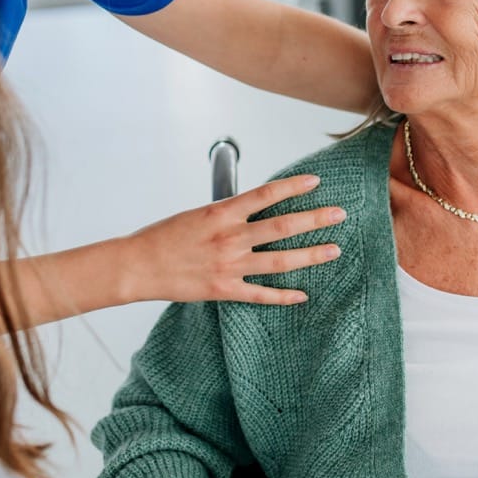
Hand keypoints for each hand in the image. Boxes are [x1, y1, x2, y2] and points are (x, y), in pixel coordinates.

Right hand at [122, 174, 345, 305]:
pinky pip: (261, 294)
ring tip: (334, 250)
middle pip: (283, 227)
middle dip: (315, 220)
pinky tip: (302, 294)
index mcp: (221, 212)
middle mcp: (230, 237)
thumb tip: (255, 209)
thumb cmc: (162, 237)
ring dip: (311, 255)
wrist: (137, 265)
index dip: (293, 187)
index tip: (315, 182)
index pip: (266, 194)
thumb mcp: (197, 214)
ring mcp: (229, 265)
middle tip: (340, 214)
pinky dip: (283, 295)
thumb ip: (228, 214)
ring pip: (280, 261)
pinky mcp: (224, 289)